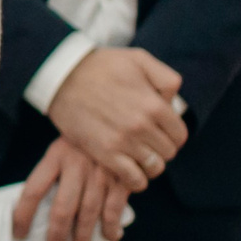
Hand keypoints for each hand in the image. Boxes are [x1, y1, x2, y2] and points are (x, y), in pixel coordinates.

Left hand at [13, 136, 128, 240]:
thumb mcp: (61, 148)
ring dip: (85, 239)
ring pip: (89, 213)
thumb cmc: (83, 140)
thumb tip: (32, 208)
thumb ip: (52, 174)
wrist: (119, 115)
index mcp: (55, 156)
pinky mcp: (123, 176)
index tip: (19, 235)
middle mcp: (77, 165)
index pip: (32, 190)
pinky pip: (115, 208)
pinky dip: (112, 226)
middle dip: (57, 237)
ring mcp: (101, 172)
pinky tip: (110, 238)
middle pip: (62, 209)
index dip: (22, 215)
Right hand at [45, 47, 185, 189]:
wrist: (61, 77)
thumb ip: (166, 79)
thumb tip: (173, 102)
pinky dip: (137, 180)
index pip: (180, 135)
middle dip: (161, 149)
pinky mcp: (104, 153)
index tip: (162, 133)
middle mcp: (142, 126)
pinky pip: (133, 179)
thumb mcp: (139, 59)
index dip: (173, 135)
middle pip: (169, 152)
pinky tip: (131, 171)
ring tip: (139, 156)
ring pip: (154, 168)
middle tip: (148, 143)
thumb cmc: (100, 66)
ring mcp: (123, 142)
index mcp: (154, 105)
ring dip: (150, 164)